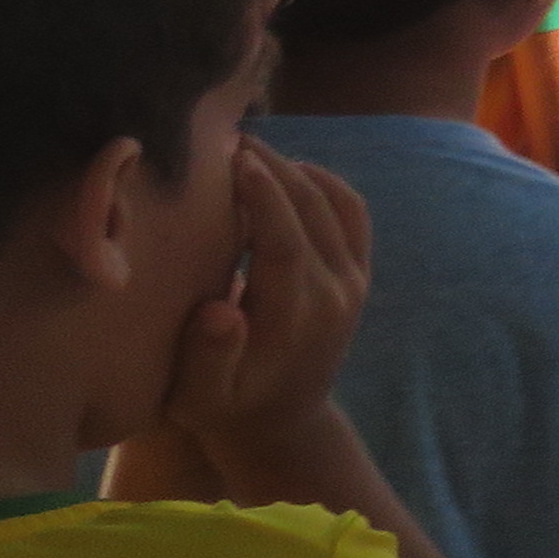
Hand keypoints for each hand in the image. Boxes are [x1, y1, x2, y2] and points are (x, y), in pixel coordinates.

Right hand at [154, 141, 373, 483]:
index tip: (234, 156)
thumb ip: (207, 356)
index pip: (287, 241)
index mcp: (298, 316)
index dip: (264, 197)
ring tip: (248, 148)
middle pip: (313, 212)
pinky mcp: (358, 274)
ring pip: (336, 205)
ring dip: (296, 169)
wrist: (282, 421)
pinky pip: (352, 214)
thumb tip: (220, 310)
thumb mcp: (199, 397)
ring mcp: (354, 281)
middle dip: (273, 168)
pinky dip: (324, 183)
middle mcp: (336, 292)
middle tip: (227, 136)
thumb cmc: (224, 406)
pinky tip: (284, 170)